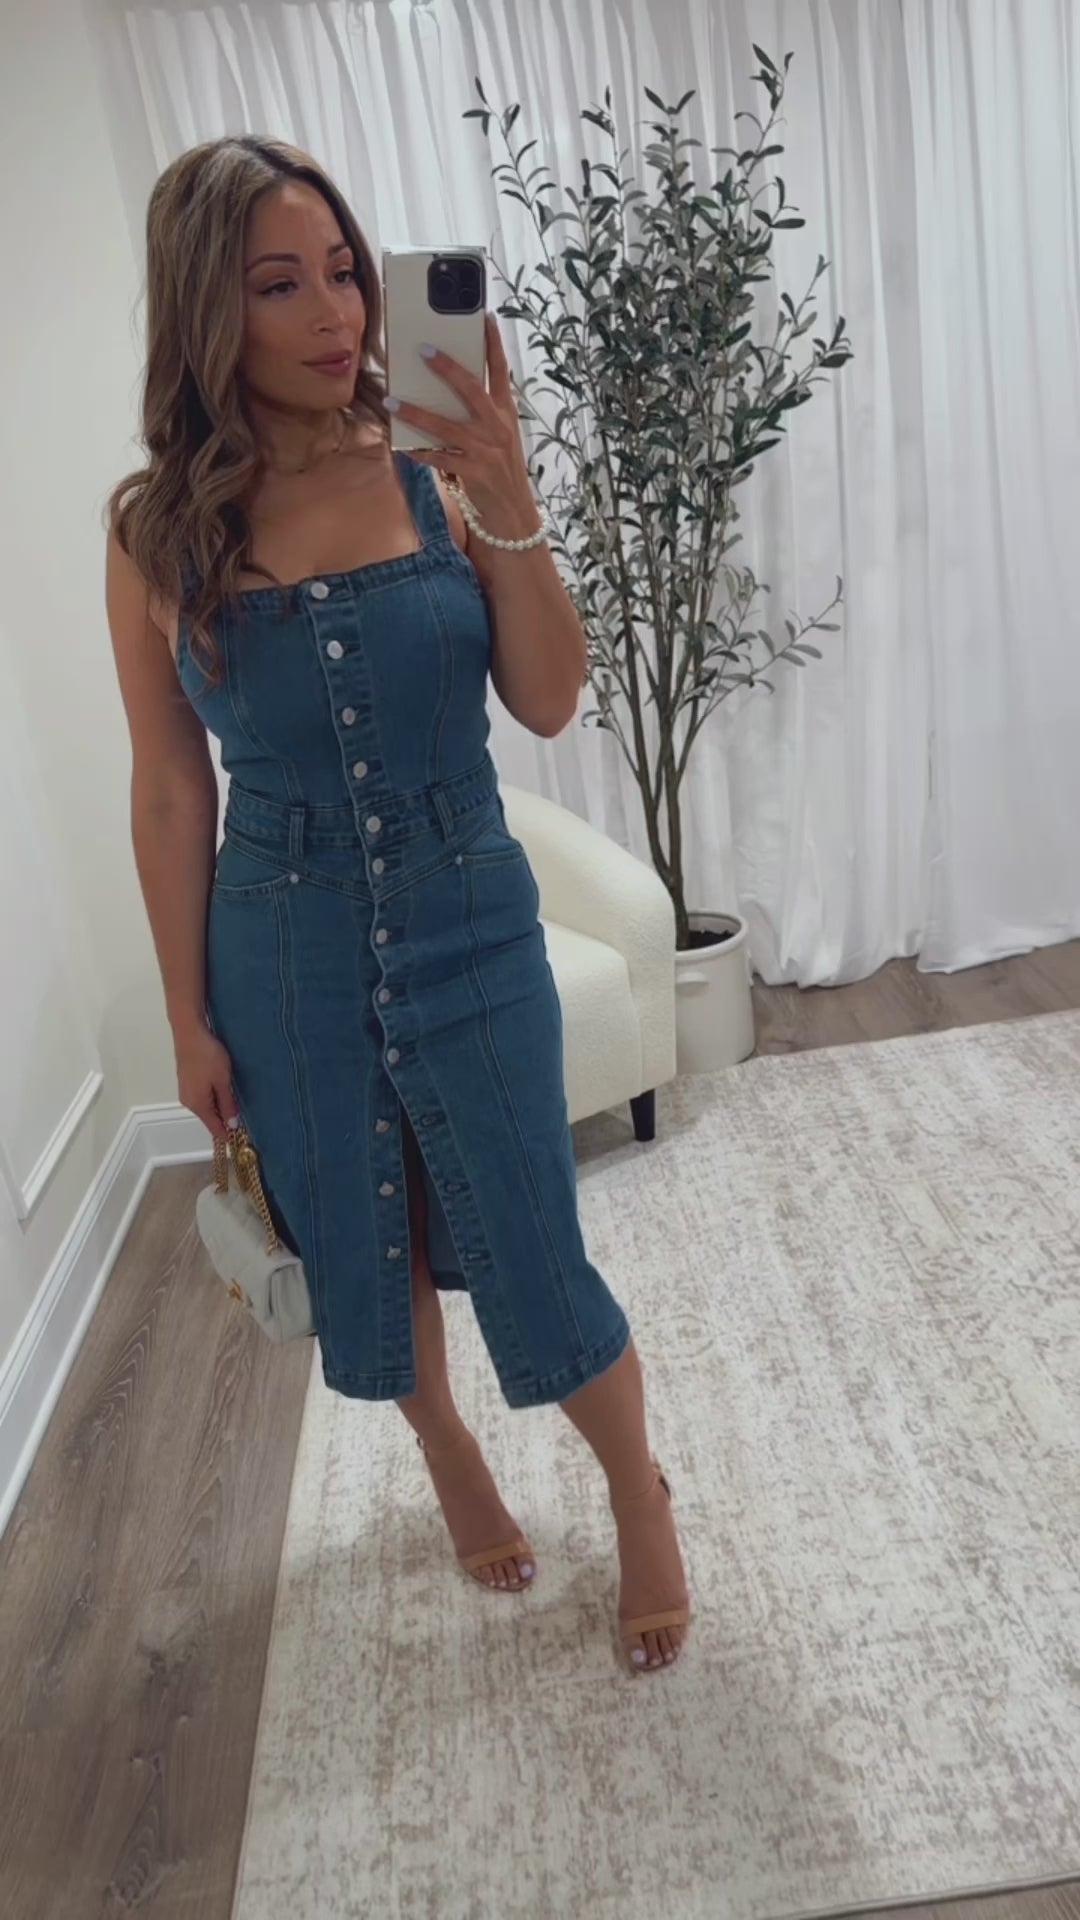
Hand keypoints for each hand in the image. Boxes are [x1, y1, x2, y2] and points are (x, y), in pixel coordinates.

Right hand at [175, 1024, 239, 1138]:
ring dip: (220, 1107)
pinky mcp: (186, 1083)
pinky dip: (213, 1098)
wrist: (190, 1033)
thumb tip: (231, 1126)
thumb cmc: (208, 1056)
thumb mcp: (223, 1081)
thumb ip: (227, 1104)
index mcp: (198, 1105)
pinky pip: (202, 1098)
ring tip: (236, 1101)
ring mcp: (186, 1093)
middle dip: (225, 1120)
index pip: (214, 1129)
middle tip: (244, 1117)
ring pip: (206, 1108)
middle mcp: (189, 1103)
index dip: (228, 1135)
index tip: (242, 1139)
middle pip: (210, 1119)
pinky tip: (222, 1089)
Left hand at [389, 312, 535, 526]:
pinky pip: (440, 459)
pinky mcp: (473, 472)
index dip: (494, 343)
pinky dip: (420, 452)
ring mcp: (485, 450)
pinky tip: (402, 445)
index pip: (500, 371)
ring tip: (392, 400)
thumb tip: (452, 382)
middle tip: (424, 350)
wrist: (513, 509)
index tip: (485, 316)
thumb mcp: (501, 432)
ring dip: (417, 412)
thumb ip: (483, 408)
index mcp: (505, 412)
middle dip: (448, 368)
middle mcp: (496, 426)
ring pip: (447, 426)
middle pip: (471, 390)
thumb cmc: (501, 465)